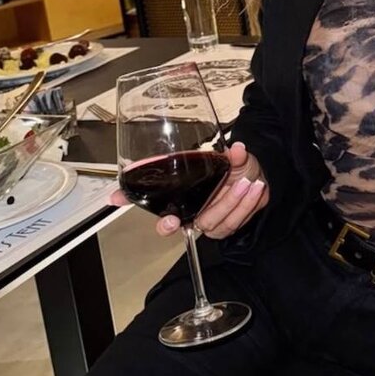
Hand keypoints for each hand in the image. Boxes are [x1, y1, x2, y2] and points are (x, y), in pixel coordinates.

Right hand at [109, 141, 268, 238]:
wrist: (259, 179)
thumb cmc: (234, 170)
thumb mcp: (225, 158)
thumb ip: (223, 156)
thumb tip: (229, 150)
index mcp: (183, 196)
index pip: (151, 201)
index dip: (130, 200)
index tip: (116, 199)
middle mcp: (192, 211)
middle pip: (173, 224)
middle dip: (169, 224)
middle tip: (171, 217)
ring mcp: (209, 220)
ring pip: (211, 220)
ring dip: (229, 201)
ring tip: (244, 182)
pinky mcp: (227, 225)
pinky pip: (234, 220)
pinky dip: (246, 204)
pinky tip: (255, 188)